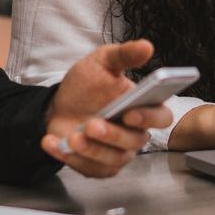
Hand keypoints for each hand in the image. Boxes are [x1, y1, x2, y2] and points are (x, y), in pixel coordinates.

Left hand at [41, 40, 172, 176]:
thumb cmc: (87, 85)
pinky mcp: (99, 167)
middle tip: (92, 124)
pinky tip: (53, 142)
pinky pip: (89, 168)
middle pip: (135, 141)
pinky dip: (69, 157)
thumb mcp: (102, 62)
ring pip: (112, 159)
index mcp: (143, 107)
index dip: (149, 117)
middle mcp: (134, 133)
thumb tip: (147, 46)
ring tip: (73, 137)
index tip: (130, 112)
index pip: (161, 117)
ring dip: (91, 149)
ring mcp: (118, 153)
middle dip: (112, 135)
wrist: (60, 105)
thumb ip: (124, 55)